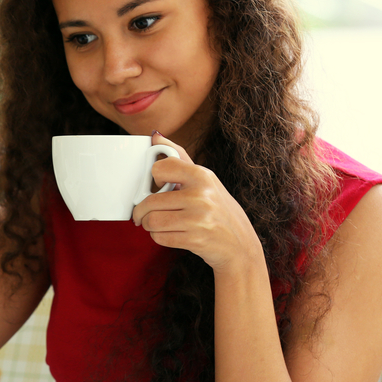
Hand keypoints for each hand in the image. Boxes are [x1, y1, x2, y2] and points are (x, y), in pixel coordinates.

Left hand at [130, 134, 263, 273]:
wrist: (240, 245)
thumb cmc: (218, 209)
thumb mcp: (205, 180)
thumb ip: (179, 157)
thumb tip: (156, 136)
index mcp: (202, 176)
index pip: (160, 168)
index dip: (153, 178)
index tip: (156, 185)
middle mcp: (201, 196)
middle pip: (150, 201)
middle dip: (141, 210)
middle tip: (142, 213)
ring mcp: (198, 219)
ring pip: (151, 221)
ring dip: (148, 225)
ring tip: (156, 223)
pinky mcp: (195, 240)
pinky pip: (159, 237)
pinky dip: (158, 237)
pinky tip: (169, 233)